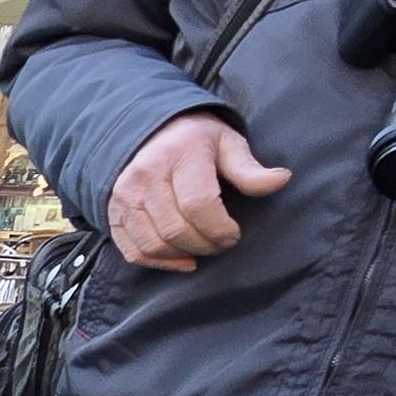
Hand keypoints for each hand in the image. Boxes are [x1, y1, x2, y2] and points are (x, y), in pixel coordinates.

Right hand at [107, 112, 289, 270]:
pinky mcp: (114, 213)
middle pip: (176, 230)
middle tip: (221, 242)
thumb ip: (249, 169)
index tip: (234, 233)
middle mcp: (146, 176)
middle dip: (206, 245)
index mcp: (179, 155)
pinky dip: (159, 263)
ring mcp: (125, 196)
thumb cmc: (194, 141)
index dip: (221, 228)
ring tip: (202, 248)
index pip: (198, 204)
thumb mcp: (226, 144)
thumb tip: (282, 180)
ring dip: (184, 255)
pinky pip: (134, 251)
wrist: (147, 132)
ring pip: (155, 244)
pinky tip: (181, 259)